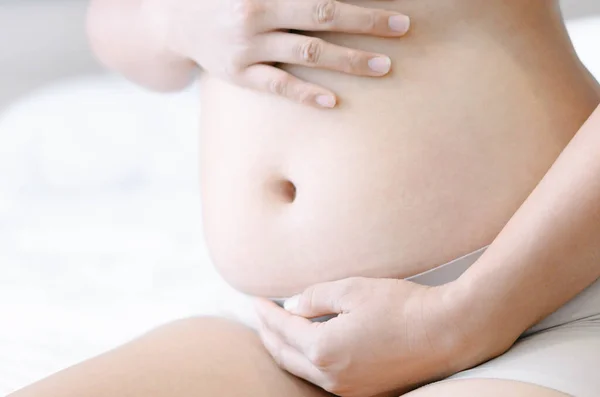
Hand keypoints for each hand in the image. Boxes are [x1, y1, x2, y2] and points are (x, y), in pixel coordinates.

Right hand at [147, 0, 409, 107]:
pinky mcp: (240, 74)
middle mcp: (257, 13)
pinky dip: (306, 94)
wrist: (175, 20)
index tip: (393, 2)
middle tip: (403, 28)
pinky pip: (278, 86)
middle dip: (367, 22)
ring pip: (308, 53)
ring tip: (384, 66)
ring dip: (349, 60)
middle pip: (323, 15)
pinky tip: (334, 101)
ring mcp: (248, 46)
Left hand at [254, 277, 500, 396]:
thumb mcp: (352, 290)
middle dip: (268, 335)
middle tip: (259, 317)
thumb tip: (292, 307)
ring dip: (285, 351)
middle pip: (286, 356)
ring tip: (277, 332)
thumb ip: (315, 298)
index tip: (255, 300)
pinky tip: (308, 348)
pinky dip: (308, 362)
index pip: (283, 330)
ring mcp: (349, 389)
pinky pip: (324, 379)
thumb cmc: (401, 306)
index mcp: (324, 350)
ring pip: (303, 371)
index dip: (266, 314)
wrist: (448, 332)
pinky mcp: (366, 391)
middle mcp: (332, 377)